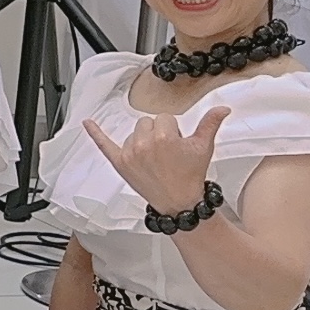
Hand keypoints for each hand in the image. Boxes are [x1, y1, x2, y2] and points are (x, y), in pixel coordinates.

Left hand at [85, 104, 225, 214]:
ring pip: (134, 132)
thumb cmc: (191, 174)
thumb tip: (222, 108)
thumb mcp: (203, 147)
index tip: (177, 144)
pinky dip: (95, 133)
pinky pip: (103, 144)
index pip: (165, 118)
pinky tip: (87, 123)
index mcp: (163, 137)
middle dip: (158, 133)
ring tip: (155, 158)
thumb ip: (210, 124)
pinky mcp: (119, 162)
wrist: (179, 201)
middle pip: (147, 122)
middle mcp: (143, 144)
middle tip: (167, 152)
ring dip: (143, 140)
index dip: (173, 130)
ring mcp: (129, 153)